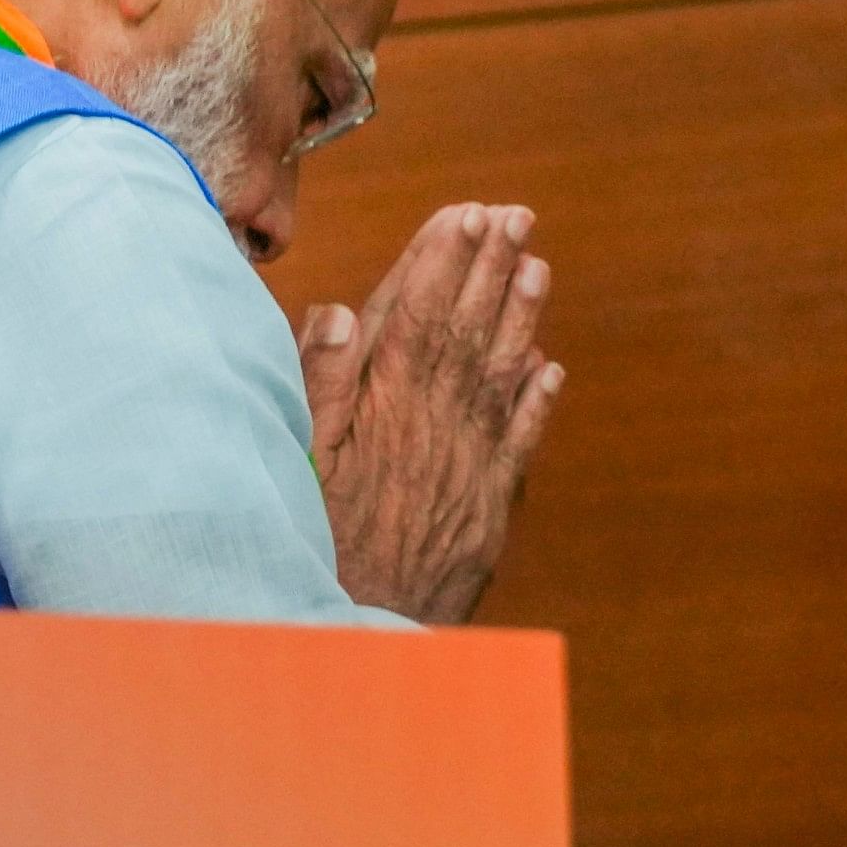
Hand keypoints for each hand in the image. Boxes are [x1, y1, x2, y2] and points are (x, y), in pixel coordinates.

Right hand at [297, 202, 564, 623]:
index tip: (464, 215)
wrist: (362, 632)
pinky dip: (537, 401)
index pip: (417, 316)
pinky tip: (550, 367)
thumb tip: (337, 312)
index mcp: (382, 408)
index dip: (442, 261)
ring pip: (500, 375)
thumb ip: (319, 384)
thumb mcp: (297, 459)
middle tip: (514, 217)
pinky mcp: (486, 506)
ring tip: (538, 266)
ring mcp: (467, 465)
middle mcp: (432, 426)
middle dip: (490, 269)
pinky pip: (520, 442)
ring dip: (521, 318)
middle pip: (466, 332)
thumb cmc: (315, 542)